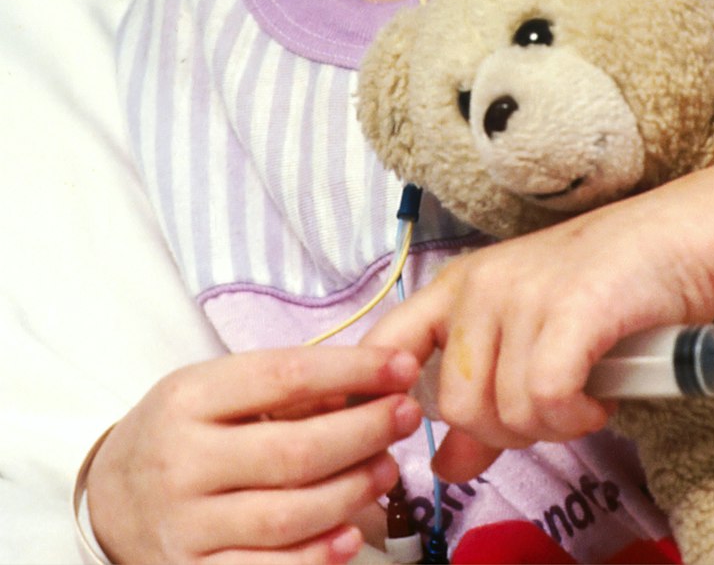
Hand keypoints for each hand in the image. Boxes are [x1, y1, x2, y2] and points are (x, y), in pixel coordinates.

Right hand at [86, 345, 422, 564]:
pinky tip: (352, 534)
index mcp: (188, 398)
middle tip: (406, 416)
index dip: (352, 371)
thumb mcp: (213, 390)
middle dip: (365, 432)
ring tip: (388, 468)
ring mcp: (185, 526)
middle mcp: (181, 461)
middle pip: (295, 451)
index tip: (402, 367)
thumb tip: (368, 385)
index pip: (284, 377)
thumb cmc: (181, 431)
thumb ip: (283, 390)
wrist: (108, 498)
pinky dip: (317, 556)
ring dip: (353, 491)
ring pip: (289, 514)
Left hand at [367, 187, 713, 482]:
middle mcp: (481, 284)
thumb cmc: (608, 285)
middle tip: (550, 411)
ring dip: (551, 426)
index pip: (386, 345)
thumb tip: (444, 467)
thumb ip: (486, 400)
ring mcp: (523, 293)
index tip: (420, 433)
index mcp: (459, 285)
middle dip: (505, 431)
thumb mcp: (531, 335)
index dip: (385, 400)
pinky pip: (547, 399)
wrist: (681, 236)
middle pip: (455, 405)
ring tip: (584, 396)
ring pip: (505, 411)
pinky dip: (576, 417)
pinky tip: (599, 400)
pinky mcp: (570, 310)